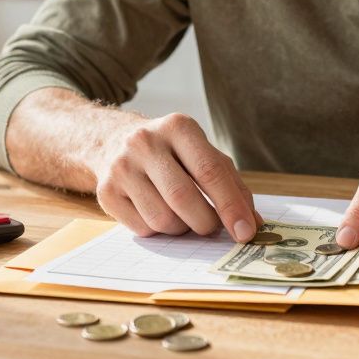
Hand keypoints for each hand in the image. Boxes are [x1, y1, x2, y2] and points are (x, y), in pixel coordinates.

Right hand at [94, 113, 260, 241]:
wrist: (114, 142)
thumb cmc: (172, 153)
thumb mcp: (203, 154)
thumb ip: (231, 185)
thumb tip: (252, 223)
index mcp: (178, 127)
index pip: (210, 171)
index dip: (230, 206)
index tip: (245, 232)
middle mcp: (145, 142)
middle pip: (184, 199)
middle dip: (205, 223)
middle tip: (212, 227)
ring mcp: (121, 166)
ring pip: (162, 219)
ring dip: (181, 228)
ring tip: (182, 215)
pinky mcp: (106, 191)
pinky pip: (142, 228)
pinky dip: (158, 230)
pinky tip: (158, 211)